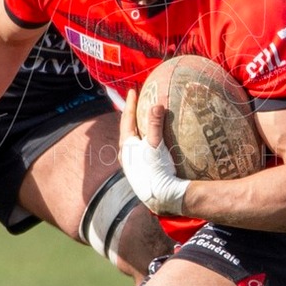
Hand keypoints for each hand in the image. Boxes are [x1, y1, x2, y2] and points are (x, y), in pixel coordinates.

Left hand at [119, 88, 189, 215]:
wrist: (160, 195)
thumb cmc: (156, 169)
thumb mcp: (156, 145)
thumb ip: (155, 124)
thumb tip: (156, 105)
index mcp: (126, 145)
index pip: (127, 118)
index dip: (130, 103)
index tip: (133, 90)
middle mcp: (125, 154)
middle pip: (127, 129)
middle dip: (131, 115)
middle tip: (135, 102)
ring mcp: (131, 163)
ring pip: (131, 140)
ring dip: (136, 129)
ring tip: (142, 120)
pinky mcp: (139, 171)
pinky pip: (138, 149)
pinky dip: (143, 140)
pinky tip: (150, 142)